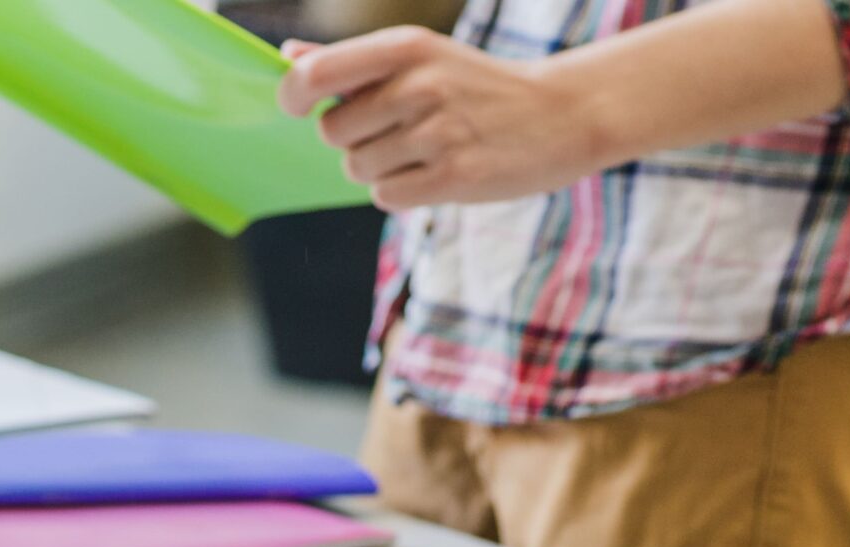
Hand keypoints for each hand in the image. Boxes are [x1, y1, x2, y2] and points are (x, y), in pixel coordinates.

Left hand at [278, 28, 612, 209]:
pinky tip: (431, 172)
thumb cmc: (477, 86)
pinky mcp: (454, 177)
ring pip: (358, 167)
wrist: (560, 115)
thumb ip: (353, 61)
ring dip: (378, 167)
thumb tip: (290, 56)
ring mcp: (438, 133)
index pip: (316, 76)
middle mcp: (420, 86)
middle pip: (332, 132)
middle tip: (392, 131)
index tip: (298, 106)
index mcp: (405, 47)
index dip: (292, 97)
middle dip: (351, 138)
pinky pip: (387, 195)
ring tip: (420, 150)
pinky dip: (399, 191)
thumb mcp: (421, 56)